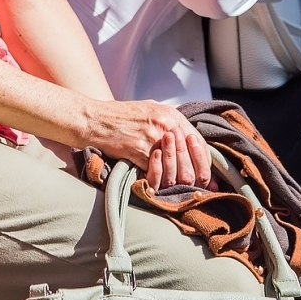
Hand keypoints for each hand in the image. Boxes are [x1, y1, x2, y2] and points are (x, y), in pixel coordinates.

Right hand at [85, 99, 210, 189]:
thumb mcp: (150, 110)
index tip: (206, 175)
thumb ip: (169, 123)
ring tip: (177, 189)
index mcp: (171, 114)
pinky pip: (155, 173)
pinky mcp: (139, 152)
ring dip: (175, 181)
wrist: (94, 119)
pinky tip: (157, 186)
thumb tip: (188, 142)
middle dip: (193, 175)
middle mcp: (165, 125)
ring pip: (175, 169)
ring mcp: (153, 138)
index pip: (198, 142)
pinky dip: (157, 182)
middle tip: (196, 189)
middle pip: (190, 158)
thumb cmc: (120, 116)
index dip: (203, 161)